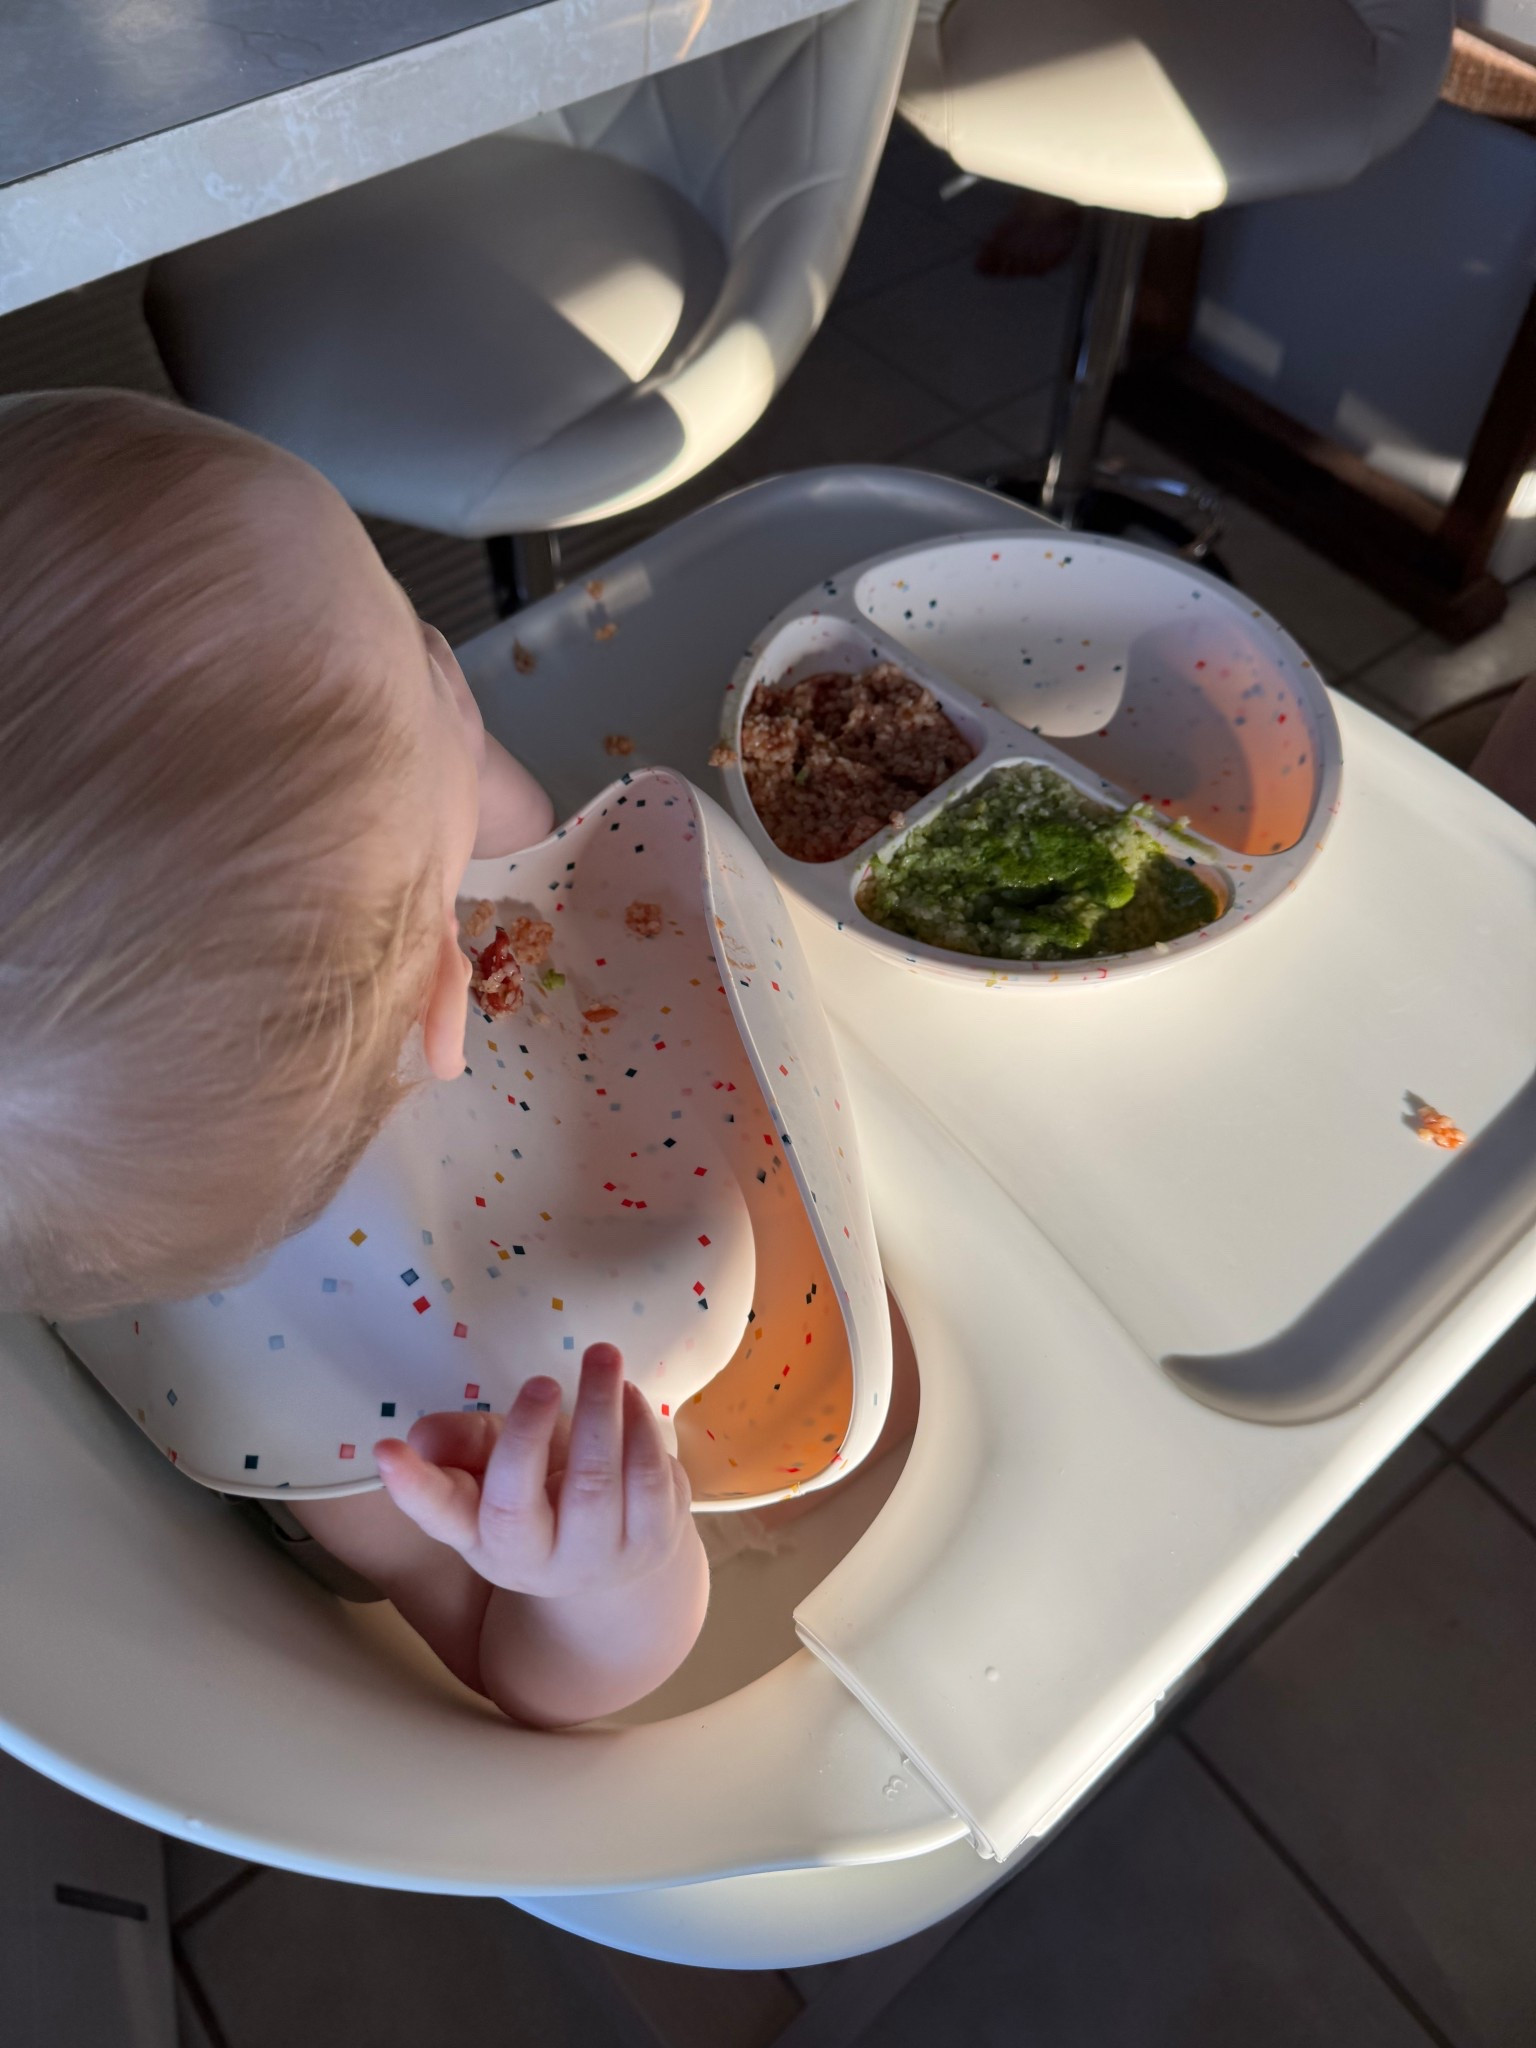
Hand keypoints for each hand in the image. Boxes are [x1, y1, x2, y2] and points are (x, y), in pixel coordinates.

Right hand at [373, 1343, 693, 1600]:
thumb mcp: (492, 1475)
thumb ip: (458, 1448)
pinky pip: (651, 1479)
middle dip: (529, 1432)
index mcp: (486, 1540)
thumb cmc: (539, 1497)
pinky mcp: (655, 1538)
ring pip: (598, 1484)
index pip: (442, 1516)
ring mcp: (601, 1555)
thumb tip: (419, 1438)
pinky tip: (628, 1394)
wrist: (615, 1559)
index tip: (384, 1450)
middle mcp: (538, 1561)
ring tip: (600, 1355)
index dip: (412, 1487)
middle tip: (542, 1379)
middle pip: (521, 1503)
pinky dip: (640, 1427)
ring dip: (599, 1410)